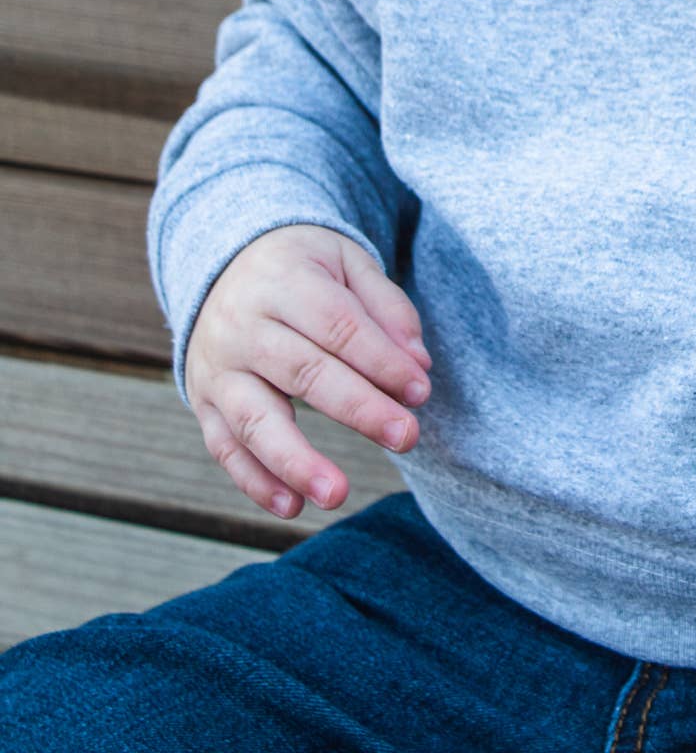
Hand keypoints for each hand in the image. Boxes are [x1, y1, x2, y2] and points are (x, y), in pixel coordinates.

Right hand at [184, 224, 432, 519]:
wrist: (225, 262)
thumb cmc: (303, 267)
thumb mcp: (347, 261)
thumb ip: (387, 307)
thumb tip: (418, 365)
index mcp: (282, 280)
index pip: (337, 325)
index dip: (381, 360)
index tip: (420, 391)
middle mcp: (242, 324)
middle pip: (303, 372)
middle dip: (359, 409)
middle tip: (406, 438)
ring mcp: (217, 367)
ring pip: (254, 419)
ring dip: (296, 462)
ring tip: (337, 495)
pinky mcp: (203, 402)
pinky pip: (225, 448)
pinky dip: (255, 481)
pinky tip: (293, 506)